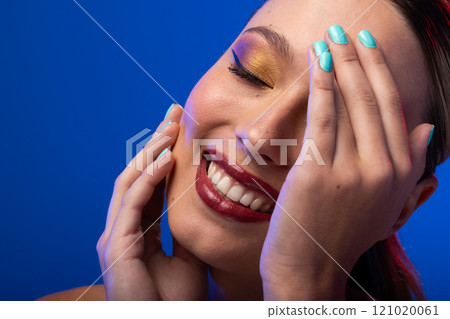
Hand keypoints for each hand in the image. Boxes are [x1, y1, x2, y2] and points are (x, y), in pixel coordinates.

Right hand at [97, 105, 207, 299]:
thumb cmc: (176, 301)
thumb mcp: (187, 255)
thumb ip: (183, 228)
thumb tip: (195, 199)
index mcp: (138, 230)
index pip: (149, 184)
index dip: (162, 155)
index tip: (178, 129)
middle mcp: (123, 228)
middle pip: (137, 175)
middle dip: (155, 144)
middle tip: (174, 115)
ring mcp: (116, 235)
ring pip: (130, 182)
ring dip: (150, 153)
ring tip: (170, 128)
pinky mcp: (117, 245)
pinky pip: (133, 203)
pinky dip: (148, 178)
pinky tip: (166, 158)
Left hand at [260, 29, 432, 299]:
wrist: (309, 269)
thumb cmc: (341, 234)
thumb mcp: (387, 205)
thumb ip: (411, 167)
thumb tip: (429, 130)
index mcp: (403, 173)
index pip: (394, 110)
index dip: (382, 75)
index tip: (369, 49)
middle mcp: (384, 169)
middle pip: (373, 101)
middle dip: (359, 61)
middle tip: (346, 31)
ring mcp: (353, 170)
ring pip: (349, 104)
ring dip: (339, 64)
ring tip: (329, 39)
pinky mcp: (320, 170)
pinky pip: (323, 117)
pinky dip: (321, 85)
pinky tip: (316, 61)